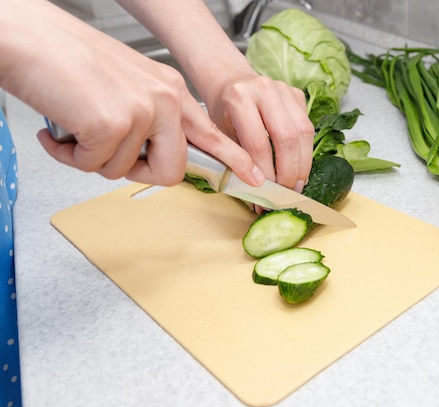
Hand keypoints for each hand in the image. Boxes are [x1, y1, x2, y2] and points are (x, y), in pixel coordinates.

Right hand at [1, 0, 264, 186]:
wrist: (26, 38)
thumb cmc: (67, 63)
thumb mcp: (127, 88)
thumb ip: (150, 121)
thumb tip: (151, 156)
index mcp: (171, 90)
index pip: (211, 133)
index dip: (233, 160)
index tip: (253, 178)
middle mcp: (165, 99)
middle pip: (171, 170)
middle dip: (134, 172)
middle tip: (102, 151)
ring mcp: (143, 111)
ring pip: (123, 170)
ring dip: (91, 157)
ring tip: (74, 126)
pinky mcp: (113, 123)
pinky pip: (94, 166)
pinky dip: (70, 155)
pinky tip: (59, 128)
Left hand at [204, 73, 314, 192]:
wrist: (230, 82)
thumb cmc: (223, 113)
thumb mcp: (220, 134)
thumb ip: (237, 160)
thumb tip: (256, 195)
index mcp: (238, 98)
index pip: (257, 143)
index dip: (266, 172)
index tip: (266, 193)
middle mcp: (264, 89)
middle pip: (286, 137)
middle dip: (288, 171)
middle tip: (285, 192)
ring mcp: (284, 89)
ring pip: (303, 132)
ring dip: (302, 164)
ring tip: (296, 184)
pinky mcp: (297, 94)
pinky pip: (307, 127)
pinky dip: (305, 152)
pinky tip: (299, 167)